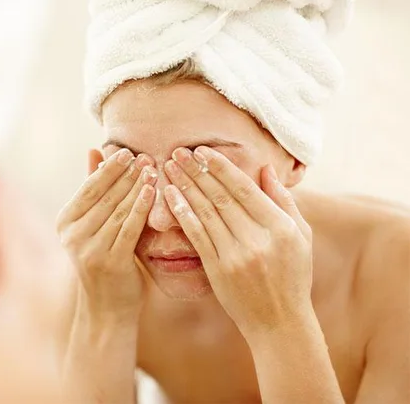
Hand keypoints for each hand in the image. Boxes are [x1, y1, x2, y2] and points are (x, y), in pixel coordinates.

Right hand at [56, 148, 156, 321]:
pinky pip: (129, 228)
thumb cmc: (104, 260)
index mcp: (65, 222)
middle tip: (145, 156)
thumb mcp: (93, 225)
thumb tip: (93, 150)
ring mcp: (90, 250)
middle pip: (104, 196)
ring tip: (152, 168)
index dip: (109, 168)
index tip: (128, 152)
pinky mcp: (110, 262)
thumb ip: (94, 190)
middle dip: (126, 174)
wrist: (107, 307)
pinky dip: (141, 207)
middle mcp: (73, 235)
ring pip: (118, 209)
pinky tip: (152, 191)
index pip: (89, 187)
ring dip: (137, 187)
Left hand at [163, 147, 312, 336]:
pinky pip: (197, 236)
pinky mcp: (218, 270)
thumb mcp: (301, 235)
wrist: (279, 321)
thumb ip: (284, 200)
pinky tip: (171, 198)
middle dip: (197, 171)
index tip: (203, 150)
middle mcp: (257, 239)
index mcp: (280, 227)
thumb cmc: (293, 275)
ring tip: (170, 168)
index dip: (221, 167)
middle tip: (178, 151)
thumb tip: (266, 168)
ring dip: (185, 187)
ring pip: (205, 213)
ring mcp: (236, 256)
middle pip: (221, 197)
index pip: (244, 188)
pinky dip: (183, 214)